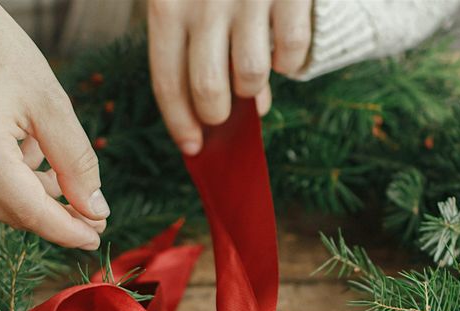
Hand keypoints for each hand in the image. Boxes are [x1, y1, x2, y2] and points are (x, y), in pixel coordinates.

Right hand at [0, 0, 106, 249]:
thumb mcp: (47, 99)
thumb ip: (75, 159)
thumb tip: (95, 209)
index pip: (32, 212)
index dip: (69, 230)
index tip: (99, 235)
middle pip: (13, 213)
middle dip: (54, 215)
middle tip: (92, 211)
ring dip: (31, 196)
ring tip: (58, 173)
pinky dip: (3, 179)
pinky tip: (22, 153)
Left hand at [147, 0, 312, 154]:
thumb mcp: (194, 5)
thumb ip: (200, 51)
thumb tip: (223, 118)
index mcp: (168, 6)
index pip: (168, 81)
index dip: (179, 122)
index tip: (192, 146)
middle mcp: (203, 2)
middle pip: (208, 89)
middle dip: (216, 114)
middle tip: (224, 112)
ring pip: (251, 76)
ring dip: (253, 87)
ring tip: (251, 69)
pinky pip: (291, 51)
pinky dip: (289, 61)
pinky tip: (282, 46)